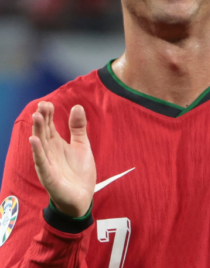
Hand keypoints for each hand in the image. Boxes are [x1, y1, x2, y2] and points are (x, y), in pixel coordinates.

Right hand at [29, 102, 95, 217]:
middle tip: (41, 106)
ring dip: (38, 131)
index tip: (47, 103)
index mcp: (57, 145)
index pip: (49, 127)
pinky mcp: (49, 177)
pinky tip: (34, 141)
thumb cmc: (79, 173)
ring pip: (40, 145)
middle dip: (42, 120)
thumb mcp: (82, 146)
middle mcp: (49, 153)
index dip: (48, 115)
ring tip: (36, 117)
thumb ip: (78, 128)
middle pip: (43, 134)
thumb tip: (77, 106)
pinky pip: (42, 162)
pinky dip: (38, 151)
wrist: (83, 198)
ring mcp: (48, 165)